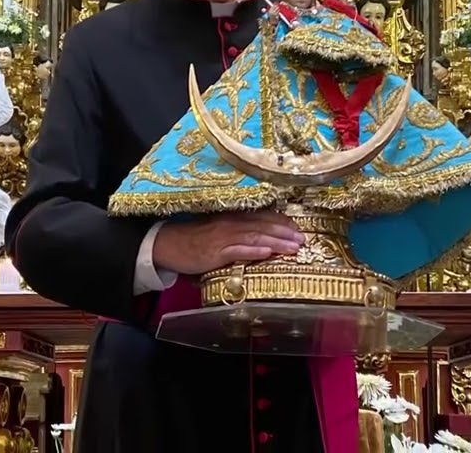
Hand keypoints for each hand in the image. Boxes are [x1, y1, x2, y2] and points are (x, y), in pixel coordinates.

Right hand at [152, 209, 304, 275]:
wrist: (167, 244)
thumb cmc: (194, 240)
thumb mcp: (218, 232)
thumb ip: (238, 234)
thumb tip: (262, 241)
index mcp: (233, 218)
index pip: (263, 217)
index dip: (282, 222)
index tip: (299, 228)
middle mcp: (230, 224)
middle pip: (263, 226)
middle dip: (285, 232)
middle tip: (303, 239)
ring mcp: (223, 238)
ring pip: (255, 237)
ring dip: (276, 242)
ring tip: (293, 247)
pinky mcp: (215, 252)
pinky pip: (237, 251)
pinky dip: (253, 251)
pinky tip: (267, 253)